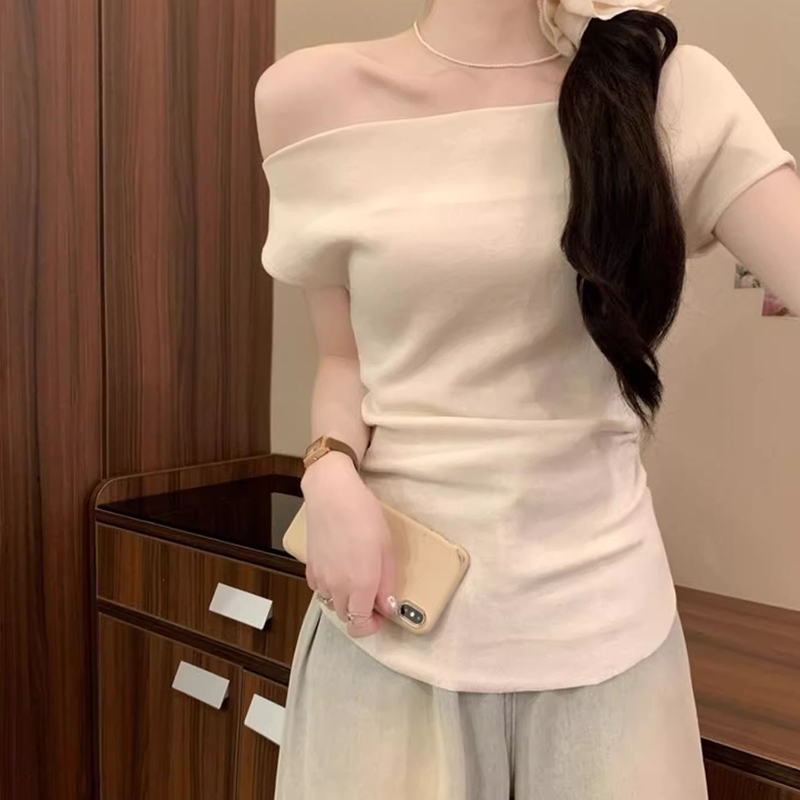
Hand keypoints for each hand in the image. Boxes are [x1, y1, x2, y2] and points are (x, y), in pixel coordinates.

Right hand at [301, 461, 395, 637]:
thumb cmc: (363, 515)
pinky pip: (319, 588)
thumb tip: (388, 605)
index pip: (360, 625)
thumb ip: (387, 582)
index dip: (372, 626)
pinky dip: (330, 587)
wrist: (332, 494)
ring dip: (344, 600)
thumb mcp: (387, 548)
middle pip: (346, 617)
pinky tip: (340, 569)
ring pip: (331, 603)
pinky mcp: (309, 566)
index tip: (380, 615)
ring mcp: (320, 577)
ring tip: (356, 579)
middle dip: (360, 613)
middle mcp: (337, 587)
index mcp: (360, 585)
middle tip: (372, 595)